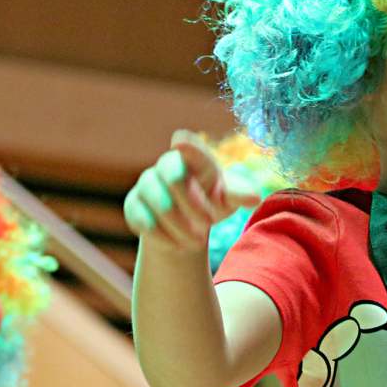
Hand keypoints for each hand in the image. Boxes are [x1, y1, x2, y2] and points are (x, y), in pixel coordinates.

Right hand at [123, 130, 261, 251]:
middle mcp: (167, 165)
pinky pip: (144, 221)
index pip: (190, 149)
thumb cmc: (212, 203)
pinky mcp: (133, 204)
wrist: (186, 225)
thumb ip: (238, 194)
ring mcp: (146, 183)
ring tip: (197, 241)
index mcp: (194, 158)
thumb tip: (254, 198)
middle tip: (208, 223)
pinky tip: (177, 244)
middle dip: (194, 205)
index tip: (180, 141)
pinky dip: (165, 237)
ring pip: (161, 205)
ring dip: (182, 227)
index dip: (185, 145)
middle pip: (175, 178)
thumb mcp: (227, 199)